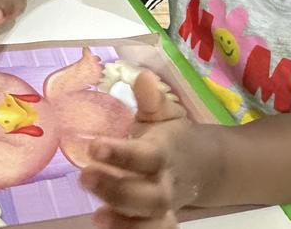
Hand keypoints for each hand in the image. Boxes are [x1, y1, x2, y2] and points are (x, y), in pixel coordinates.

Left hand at [80, 71, 201, 228]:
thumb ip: (152, 100)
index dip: (121, 153)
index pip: (145, 155)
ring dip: (124, 218)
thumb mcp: (165, 115)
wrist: (205, 166)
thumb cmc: (173, 137)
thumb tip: (143, 77)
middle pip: (150, 195)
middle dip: (118, 189)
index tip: (94, 146)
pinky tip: (104, 223)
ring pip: (151, 218)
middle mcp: (166, 182)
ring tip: (96, 213)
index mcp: (165, 152)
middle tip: (85, 176)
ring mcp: (163, 206)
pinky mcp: (157, 219)